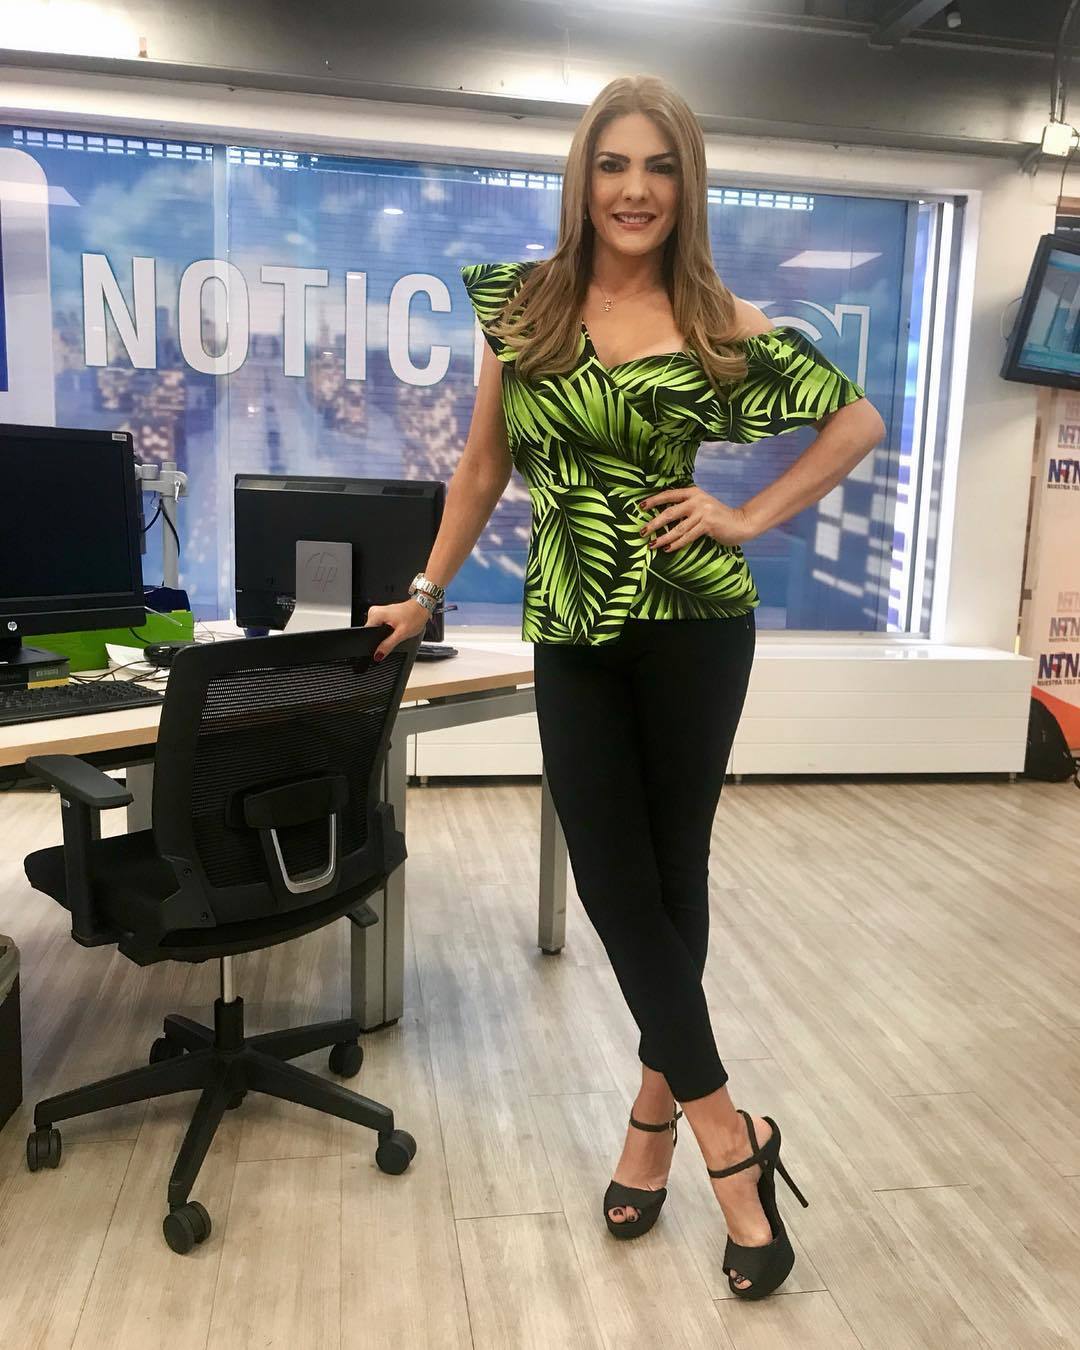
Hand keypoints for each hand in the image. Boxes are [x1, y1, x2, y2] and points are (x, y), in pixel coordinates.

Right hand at [363, 597, 430, 661]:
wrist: (422, 607)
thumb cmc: (414, 616)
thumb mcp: (401, 634)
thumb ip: (388, 645)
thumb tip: (378, 655)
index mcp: (375, 615)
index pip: (366, 633)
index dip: (373, 642)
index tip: (383, 644)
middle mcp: (374, 612)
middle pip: (371, 632)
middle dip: (381, 638)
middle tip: (394, 634)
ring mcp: (379, 612)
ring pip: (376, 630)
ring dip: (385, 634)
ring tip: (397, 629)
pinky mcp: (383, 614)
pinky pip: (380, 626)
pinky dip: (387, 630)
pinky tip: (395, 628)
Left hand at [638, 486, 756, 550]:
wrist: (740, 522)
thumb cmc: (717, 516)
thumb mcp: (701, 506)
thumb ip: (686, 507)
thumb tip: (662, 516)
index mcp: (693, 492)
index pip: (669, 494)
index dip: (653, 500)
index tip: (640, 507)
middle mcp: (696, 500)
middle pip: (669, 512)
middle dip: (654, 523)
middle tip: (642, 532)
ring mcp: (703, 512)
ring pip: (677, 528)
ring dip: (662, 538)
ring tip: (652, 545)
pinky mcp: (708, 525)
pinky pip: (687, 536)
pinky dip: (676, 544)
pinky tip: (667, 549)